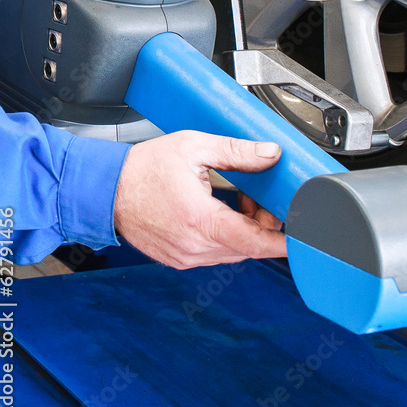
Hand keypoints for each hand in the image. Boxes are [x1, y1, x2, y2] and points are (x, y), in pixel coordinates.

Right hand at [113, 130, 285, 268]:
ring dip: (245, 231)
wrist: (105, 190)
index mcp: (199, 220)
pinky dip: (226, 237)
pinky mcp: (178, 259)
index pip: (253, 242)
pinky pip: (214, 254)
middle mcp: (193, 247)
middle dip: (264, 226)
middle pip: (247, 247)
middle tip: (264, 199)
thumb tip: (270, 154)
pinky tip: (223, 212)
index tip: (301, 238)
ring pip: (232, 252)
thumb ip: (237, 152)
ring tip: (241, 201)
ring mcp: (184, 257)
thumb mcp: (194, 147)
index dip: (281, 241)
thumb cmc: (143, 169)